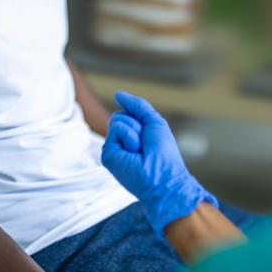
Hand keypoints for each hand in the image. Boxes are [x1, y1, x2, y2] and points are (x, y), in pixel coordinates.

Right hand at [102, 91, 217, 236]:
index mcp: (132, 135)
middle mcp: (121, 141)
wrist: (163, 177)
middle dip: (137, 124)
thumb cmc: (163, 153)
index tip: (149, 136)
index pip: (127, 114)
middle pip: (120, 115)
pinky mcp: (108, 154)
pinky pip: (116, 129)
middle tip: (144, 143)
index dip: (140, 119)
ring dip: (135, 132)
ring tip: (139, 149)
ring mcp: (114, 147)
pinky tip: (133, 152)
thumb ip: (137, 106)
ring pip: (117, 120)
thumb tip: (118, 95)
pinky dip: (129, 137)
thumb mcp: (154, 121)